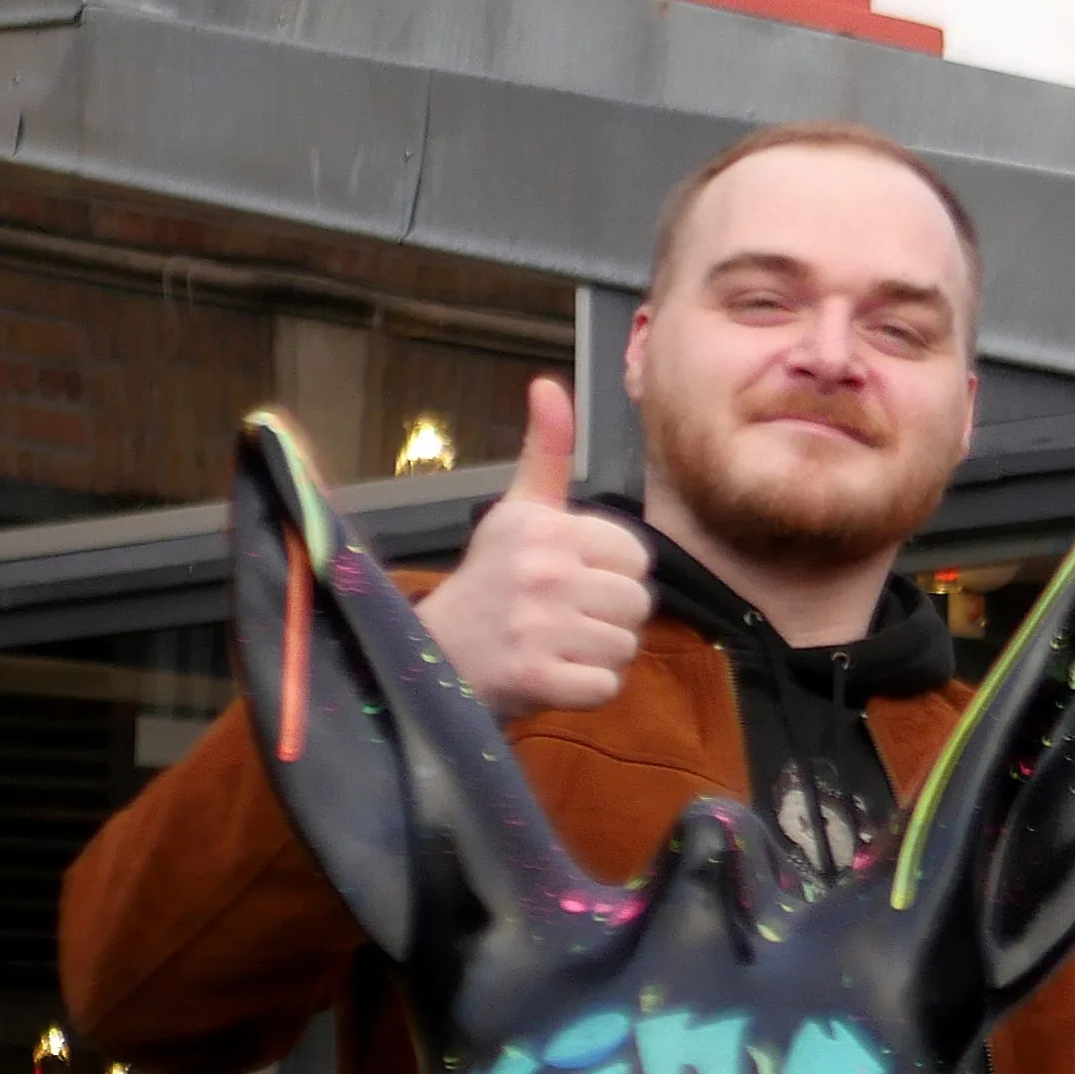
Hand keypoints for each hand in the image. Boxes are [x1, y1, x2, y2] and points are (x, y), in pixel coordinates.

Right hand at [413, 378, 652, 719]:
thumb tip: (548, 383)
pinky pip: (606, 688)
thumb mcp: (517, 510)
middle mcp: (542, 571)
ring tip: (557, 645)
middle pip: (638, 604)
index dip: (614, 574)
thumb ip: (547, 452)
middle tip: (566, 620)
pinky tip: (552, 675)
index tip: (574, 580)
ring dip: (599, 656)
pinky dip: (586, 691)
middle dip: (611, 618)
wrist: (436, 654)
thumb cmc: (492, 581)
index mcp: (545, 528)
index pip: (637, 557)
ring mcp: (537, 627)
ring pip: (625, 647)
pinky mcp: (535, 676)